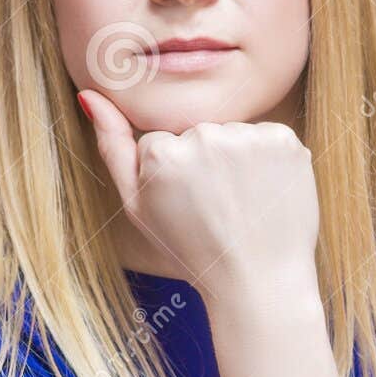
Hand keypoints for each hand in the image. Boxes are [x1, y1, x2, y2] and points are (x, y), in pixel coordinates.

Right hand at [78, 89, 319, 305]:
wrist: (257, 281)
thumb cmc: (191, 250)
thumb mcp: (138, 208)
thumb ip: (113, 148)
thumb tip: (89, 94)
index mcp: (161, 150)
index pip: (163, 140)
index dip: (173, 175)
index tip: (185, 205)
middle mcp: (203, 135)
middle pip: (199, 132)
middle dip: (206, 163)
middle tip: (216, 208)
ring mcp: (247, 137)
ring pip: (234, 134)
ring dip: (238, 160)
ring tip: (241, 204)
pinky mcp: (285, 141)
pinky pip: (269, 137)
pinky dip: (270, 161)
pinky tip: (265, 194)